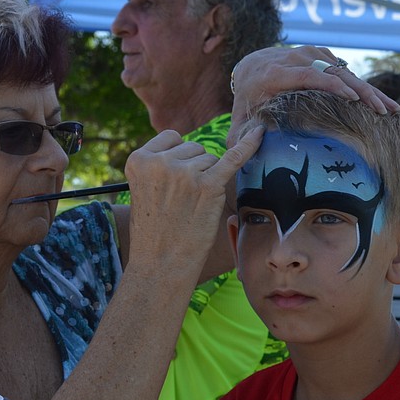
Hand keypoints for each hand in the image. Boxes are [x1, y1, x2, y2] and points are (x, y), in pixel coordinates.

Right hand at [124, 126, 263, 276]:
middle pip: (193, 148)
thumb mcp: (143, 190)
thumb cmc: (154, 232)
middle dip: (194, 170)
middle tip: (182, 202)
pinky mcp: (209, 185)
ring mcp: (186, 172)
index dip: (178, 158)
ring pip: (210, 158)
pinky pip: (234, 158)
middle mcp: (161, 162)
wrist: (160, 265)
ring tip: (193, 207)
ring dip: (208, 179)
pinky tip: (260, 134)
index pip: (171, 138)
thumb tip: (192, 148)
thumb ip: (159, 166)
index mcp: (139, 160)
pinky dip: (249, 145)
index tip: (172, 183)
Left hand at [227, 45, 399, 145]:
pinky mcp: (323, 55)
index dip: (332, 86)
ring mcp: (312, 54)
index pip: (308, 75)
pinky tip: (382, 104)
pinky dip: (364, 87)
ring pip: (345, 71)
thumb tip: (241, 156)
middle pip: (334, 73)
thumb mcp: (239, 118)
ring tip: (390, 110)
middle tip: (383, 111)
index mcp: (275, 74)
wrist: (252, 65)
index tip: (352, 99)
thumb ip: (238, 138)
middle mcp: (296, 58)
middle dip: (361, 92)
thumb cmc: (248, 100)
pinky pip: (346, 71)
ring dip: (369, 91)